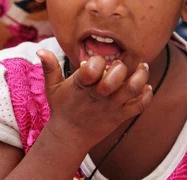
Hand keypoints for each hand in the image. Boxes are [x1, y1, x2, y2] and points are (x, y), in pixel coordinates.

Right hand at [37, 50, 152, 148]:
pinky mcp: (120, 116)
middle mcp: (98, 96)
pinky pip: (139, 106)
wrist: (69, 137)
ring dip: (141, 76)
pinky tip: (146, 86)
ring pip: (131, 90)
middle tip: (120, 64)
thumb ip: (49, 67)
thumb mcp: (52, 87)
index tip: (97, 62)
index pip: (92, 69)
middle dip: (120, 68)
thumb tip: (40, 50)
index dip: (97, 62)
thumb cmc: (62, 107)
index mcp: (81, 86)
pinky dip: (146, 95)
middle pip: (114, 79)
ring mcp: (111, 107)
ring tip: (143, 67)